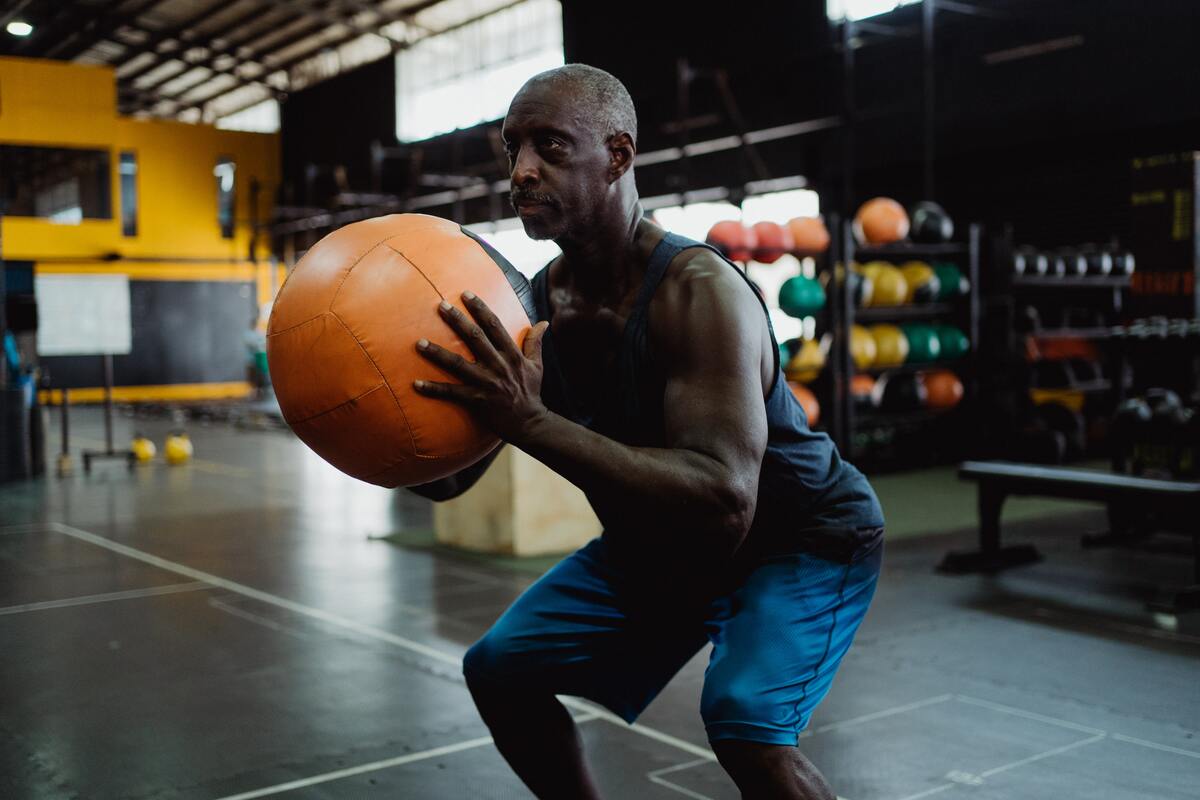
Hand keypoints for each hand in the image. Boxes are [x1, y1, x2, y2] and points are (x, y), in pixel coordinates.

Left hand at [414, 291, 549, 443]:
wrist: (529, 423)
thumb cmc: (531, 392)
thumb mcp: (537, 365)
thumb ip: (535, 342)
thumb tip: (544, 322)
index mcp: (511, 354)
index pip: (494, 325)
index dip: (480, 308)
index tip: (466, 294)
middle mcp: (498, 365)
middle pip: (474, 338)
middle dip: (457, 321)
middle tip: (441, 305)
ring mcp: (486, 383)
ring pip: (457, 364)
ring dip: (437, 353)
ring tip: (419, 343)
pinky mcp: (476, 400)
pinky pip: (451, 393)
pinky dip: (434, 389)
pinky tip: (416, 384)